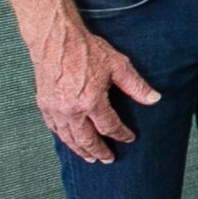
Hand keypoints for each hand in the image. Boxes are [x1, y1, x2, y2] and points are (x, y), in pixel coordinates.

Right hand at [29, 16, 157, 163]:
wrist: (55, 39)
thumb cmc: (86, 50)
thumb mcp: (117, 65)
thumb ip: (136, 86)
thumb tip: (154, 99)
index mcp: (91, 101)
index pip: (110, 126)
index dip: (121, 134)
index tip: (129, 138)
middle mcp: (71, 109)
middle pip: (86, 139)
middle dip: (98, 151)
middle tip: (107, 160)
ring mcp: (55, 108)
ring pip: (68, 137)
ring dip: (79, 150)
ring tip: (89, 157)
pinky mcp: (43, 103)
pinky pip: (53, 127)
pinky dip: (63, 137)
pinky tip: (69, 140)